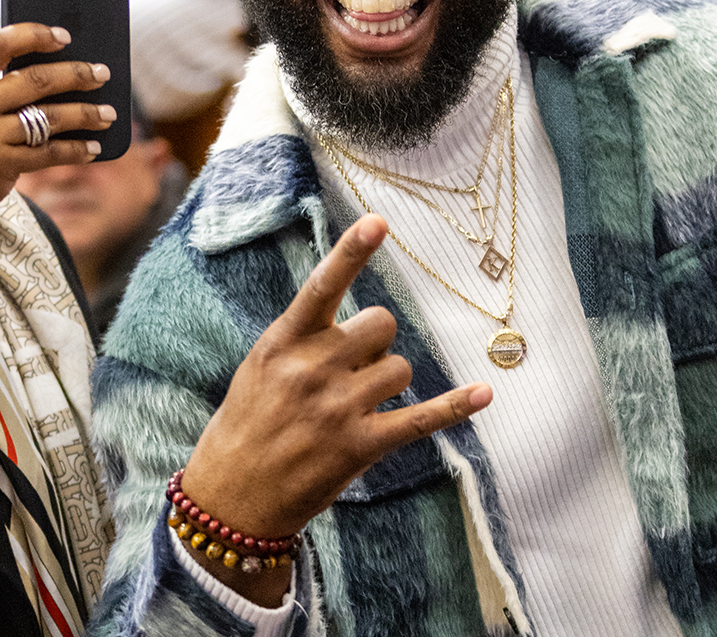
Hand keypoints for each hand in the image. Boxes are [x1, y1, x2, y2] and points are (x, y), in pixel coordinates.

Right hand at [0, 23, 113, 249]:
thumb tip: (43, 72)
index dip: (33, 35)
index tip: (63, 36)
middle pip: (33, 80)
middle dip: (76, 75)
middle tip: (101, 74)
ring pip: (48, 117)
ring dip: (85, 114)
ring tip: (107, 114)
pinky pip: (48, 153)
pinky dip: (75, 150)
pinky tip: (91, 147)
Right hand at [179, 215, 492, 603]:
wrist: (233, 494)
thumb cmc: (248, 422)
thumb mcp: (262, 366)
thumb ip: (305, 336)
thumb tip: (361, 322)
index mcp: (284, 343)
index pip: (323, 286)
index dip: (352, 252)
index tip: (379, 222)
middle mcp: (313, 369)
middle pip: (382, 324)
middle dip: (376, 341)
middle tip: (352, 367)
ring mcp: (339, 408)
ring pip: (400, 369)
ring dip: (388, 382)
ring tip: (356, 405)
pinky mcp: (361, 445)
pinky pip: (420, 418)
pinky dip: (455, 406)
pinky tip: (483, 393)